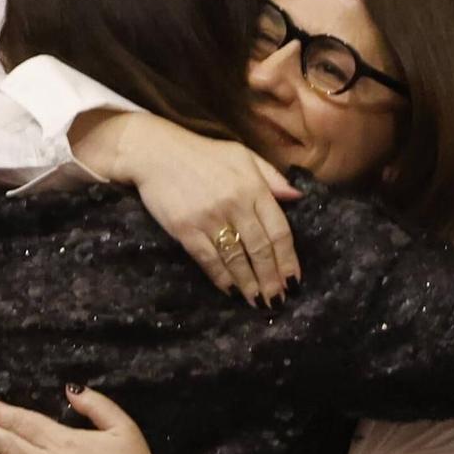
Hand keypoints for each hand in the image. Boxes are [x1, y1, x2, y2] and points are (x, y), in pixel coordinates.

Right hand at [73, 110, 301, 303]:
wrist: (155, 152)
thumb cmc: (202, 154)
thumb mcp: (242, 155)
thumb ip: (271, 176)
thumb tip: (298, 196)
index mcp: (253, 187)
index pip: (279, 230)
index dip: (288, 259)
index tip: (293, 280)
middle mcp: (235, 204)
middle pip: (260, 249)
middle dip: (271, 279)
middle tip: (277, 300)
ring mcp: (209, 218)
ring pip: (236, 259)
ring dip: (249, 284)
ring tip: (258, 301)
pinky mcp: (185, 229)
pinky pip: (208, 259)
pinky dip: (221, 278)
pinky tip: (230, 290)